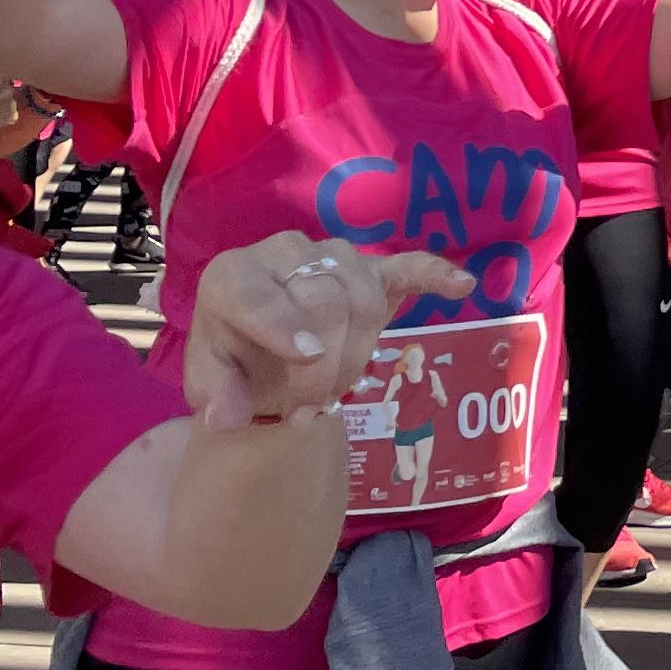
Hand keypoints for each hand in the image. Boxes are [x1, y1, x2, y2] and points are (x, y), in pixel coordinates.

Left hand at [179, 234, 452, 431]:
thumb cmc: (234, 361)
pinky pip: (408, 266)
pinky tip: (461, 285)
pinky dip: (435, 275)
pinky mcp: (373, 268)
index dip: (282, 326)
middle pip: (322, 299)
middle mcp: (282, 252)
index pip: (259, 294)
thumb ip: (217, 395)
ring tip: (337, 388)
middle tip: (312, 407)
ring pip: (363, 296)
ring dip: (357, 351)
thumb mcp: (209, 382)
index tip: (306, 357)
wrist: (262, 345)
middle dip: (323, 363)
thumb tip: (229, 418)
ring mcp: (333, 256)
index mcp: (232, 275)